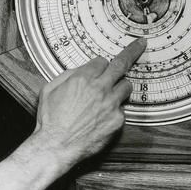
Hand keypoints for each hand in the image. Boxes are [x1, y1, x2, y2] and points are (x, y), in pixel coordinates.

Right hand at [34, 38, 146, 169]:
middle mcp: (100, 88)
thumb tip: (81, 70)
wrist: (57, 145)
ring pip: (126, 86)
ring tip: (110, 94)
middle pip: (121, 65)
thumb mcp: (49, 89)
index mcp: (83, 78)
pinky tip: (101, 117)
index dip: (99, 66)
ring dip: (120, 86)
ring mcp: (111, 104)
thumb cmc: (50, 120)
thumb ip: (68, 75)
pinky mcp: (117, 119)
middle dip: (132, 52)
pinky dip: (114, 110)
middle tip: (140, 44)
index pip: (101, 61)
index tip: (100, 69)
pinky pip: (121, 108)